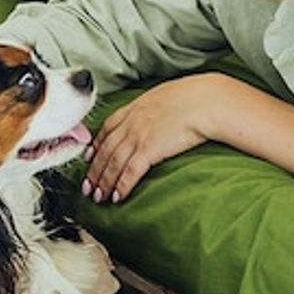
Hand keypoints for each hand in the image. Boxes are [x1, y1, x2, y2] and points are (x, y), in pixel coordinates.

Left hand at [81, 74, 220, 203]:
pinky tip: (117, 197)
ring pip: (113, 164)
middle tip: (86, 187)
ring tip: (98, 197)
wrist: (207, 100)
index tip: (88, 158)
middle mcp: (132, 122)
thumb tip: (154, 116)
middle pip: (105, 150)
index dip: (96, 146)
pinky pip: (130, 172)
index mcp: (135, 108)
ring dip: (103, 183)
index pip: (107, 129)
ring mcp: (138, 136)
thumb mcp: (165, 96)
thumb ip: (152, 108)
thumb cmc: (194, 97)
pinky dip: (122, 186)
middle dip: (93, 171)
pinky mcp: (149, 149)